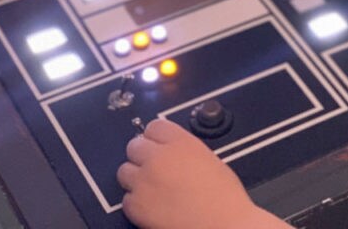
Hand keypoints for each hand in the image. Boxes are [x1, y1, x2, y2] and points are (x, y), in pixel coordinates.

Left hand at [117, 118, 290, 228]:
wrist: (222, 223)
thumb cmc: (223, 196)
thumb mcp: (209, 158)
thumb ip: (185, 149)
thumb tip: (171, 152)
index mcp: (180, 142)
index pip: (154, 127)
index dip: (156, 138)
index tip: (158, 145)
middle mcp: (159, 157)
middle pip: (134, 146)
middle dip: (142, 156)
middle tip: (153, 168)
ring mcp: (144, 181)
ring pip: (124, 171)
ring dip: (135, 178)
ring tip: (151, 188)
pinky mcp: (136, 206)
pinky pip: (126, 198)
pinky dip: (136, 202)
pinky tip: (153, 206)